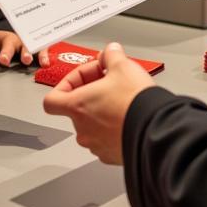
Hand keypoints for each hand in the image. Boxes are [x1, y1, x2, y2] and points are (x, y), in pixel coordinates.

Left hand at [0, 30, 47, 67]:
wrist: (14, 28)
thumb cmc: (0, 38)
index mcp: (5, 38)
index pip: (4, 44)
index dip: (4, 53)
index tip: (3, 60)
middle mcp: (19, 39)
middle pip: (22, 45)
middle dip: (24, 52)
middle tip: (25, 59)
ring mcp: (30, 42)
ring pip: (35, 47)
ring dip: (38, 54)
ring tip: (41, 62)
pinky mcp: (39, 46)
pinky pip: (44, 49)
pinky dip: (47, 56)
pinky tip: (48, 63)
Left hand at [42, 42, 154, 163]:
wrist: (155, 130)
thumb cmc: (134, 102)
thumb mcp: (122, 66)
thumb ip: (111, 55)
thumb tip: (111, 52)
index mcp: (77, 106)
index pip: (51, 100)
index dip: (64, 86)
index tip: (79, 79)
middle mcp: (82, 129)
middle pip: (76, 109)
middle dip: (90, 93)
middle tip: (108, 82)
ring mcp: (96, 144)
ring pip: (91, 124)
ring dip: (101, 111)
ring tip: (121, 98)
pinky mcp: (111, 155)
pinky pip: (106, 139)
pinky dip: (113, 128)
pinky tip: (128, 116)